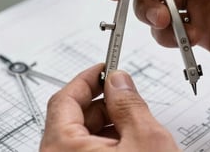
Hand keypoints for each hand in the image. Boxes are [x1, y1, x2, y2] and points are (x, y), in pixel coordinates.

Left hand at [40, 63, 179, 151]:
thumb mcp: (146, 141)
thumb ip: (130, 104)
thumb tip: (120, 81)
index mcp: (63, 149)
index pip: (64, 98)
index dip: (88, 78)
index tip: (105, 66)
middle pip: (71, 117)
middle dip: (102, 101)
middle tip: (125, 93)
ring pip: (80, 136)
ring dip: (106, 123)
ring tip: (133, 122)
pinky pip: (86, 151)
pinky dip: (105, 142)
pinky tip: (128, 143)